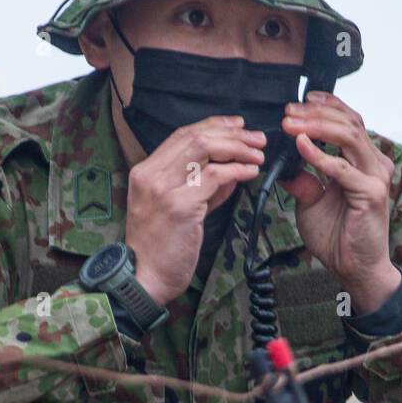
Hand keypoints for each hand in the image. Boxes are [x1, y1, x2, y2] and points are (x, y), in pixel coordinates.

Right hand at [125, 116, 265, 305]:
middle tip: (257, 138)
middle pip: (194, 136)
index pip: (181, 134)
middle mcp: (150, 175)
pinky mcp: (180, 205)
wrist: (144, 277)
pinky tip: (250, 172)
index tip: (238, 125)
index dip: (213, 125)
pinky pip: (214, 177)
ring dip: (237, 148)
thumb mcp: (178, 208)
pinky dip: (237, 170)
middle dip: (231, 134)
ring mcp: (163, 189)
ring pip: (204, 149)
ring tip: (257, 153)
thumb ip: (202, 186)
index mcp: (145, 171)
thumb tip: (232, 167)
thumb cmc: (160, 247)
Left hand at [280, 91, 398, 314]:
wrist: (353, 268)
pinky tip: (301, 147)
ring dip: (317, 126)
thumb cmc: (338, 236)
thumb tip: (284, 161)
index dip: (326, 105)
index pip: (349, 121)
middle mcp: (374, 163)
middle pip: (349, 122)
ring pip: (349, 136)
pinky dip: (320, 155)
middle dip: (317, 112)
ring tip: (292, 123)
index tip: (300, 100)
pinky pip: (342, 168)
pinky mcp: (372, 193)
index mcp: (363, 160)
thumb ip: (303, 179)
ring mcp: (376, 176)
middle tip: (289, 110)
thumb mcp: (311, 202)